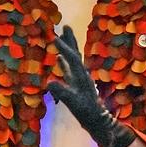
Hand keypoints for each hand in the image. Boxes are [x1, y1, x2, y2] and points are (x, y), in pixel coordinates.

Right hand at [48, 25, 135, 146]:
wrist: (96, 120)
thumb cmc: (86, 112)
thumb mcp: (73, 103)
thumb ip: (62, 92)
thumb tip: (49, 83)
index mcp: (81, 75)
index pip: (72, 57)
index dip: (63, 47)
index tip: (54, 38)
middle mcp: (81, 73)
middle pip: (75, 53)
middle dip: (70, 40)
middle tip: (65, 26)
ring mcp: (78, 78)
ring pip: (72, 59)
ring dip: (67, 48)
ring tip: (60, 37)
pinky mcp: (75, 84)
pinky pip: (68, 69)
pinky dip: (63, 61)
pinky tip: (58, 58)